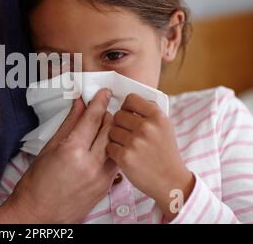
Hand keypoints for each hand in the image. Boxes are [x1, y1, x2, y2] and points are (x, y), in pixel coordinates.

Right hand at [0, 89, 117, 223]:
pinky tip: (103, 147)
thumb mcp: (49, 148)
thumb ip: (68, 124)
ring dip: (112, 132)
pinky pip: (114, 161)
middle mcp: (90, 164)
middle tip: (102, 108)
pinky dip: (111, 150)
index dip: (99, 102)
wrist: (39, 213)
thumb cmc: (37, 183)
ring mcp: (100, 177)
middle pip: (109, 129)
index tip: (104, 93)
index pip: (92, 119)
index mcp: (72, 151)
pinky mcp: (105, 187)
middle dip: (107, 115)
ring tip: (104, 127)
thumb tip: (78, 105)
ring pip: (116, 145)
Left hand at [106, 93, 194, 219]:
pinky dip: (114, 152)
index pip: (131, 99)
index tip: (127, 113)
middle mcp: (147, 127)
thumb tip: (127, 101)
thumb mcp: (165, 127)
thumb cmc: (165, 152)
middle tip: (128, 134)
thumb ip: (149, 112)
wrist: (171, 181)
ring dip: (116, 138)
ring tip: (128, 146)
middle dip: (120, 124)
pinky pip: (109, 146)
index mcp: (158, 117)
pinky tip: (125, 156)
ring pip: (111, 131)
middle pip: (118, 115)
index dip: (126, 106)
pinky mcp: (125, 157)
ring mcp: (135, 142)